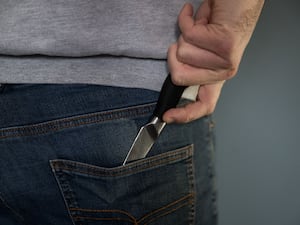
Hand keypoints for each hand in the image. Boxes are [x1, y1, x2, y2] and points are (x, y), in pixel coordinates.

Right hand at [163, 0, 263, 122]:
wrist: (240, 0)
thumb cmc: (220, 22)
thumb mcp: (201, 50)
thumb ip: (190, 66)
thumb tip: (176, 79)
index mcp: (216, 76)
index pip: (204, 105)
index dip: (183, 115)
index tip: (166, 116)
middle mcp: (223, 72)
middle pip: (179, 77)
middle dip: (175, 54)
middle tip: (188, 39)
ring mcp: (225, 61)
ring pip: (182, 52)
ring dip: (187, 33)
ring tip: (202, 25)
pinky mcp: (225, 45)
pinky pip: (189, 35)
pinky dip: (188, 20)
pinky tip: (202, 15)